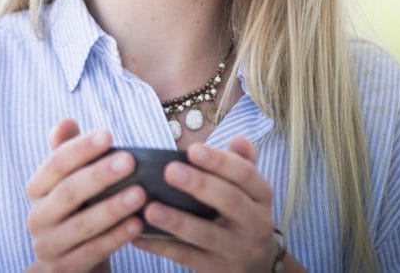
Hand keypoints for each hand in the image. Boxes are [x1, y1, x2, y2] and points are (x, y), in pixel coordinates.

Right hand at [25, 119, 144, 271]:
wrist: (71, 263)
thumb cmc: (76, 211)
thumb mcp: (70, 181)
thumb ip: (67, 151)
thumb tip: (66, 121)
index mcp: (36, 188)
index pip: (55, 163)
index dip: (81, 148)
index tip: (109, 134)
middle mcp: (36, 216)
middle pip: (68, 192)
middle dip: (99, 175)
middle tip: (130, 161)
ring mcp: (47, 245)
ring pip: (82, 224)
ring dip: (112, 207)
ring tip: (141, 193)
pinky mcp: (62, 269)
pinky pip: (92, 251)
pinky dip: (115, 237)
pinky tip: (138, 224)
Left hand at [132, 137, 284, 271]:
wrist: (258, 263)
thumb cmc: (243, 211)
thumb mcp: (251, 187)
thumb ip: (242, 161)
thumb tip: (237, 139)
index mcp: (261, 196)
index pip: (245, 174)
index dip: (220, 161)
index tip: (193, 149)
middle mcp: (255, 222)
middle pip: (229, 201)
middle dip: (199, 185)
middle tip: (170, 170)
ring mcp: (236, 249)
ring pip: (206, 235)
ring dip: (177, 221)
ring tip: (150, 209)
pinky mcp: (217, 270)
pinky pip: (186, 258)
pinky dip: (161, 246)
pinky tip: (138, 235)